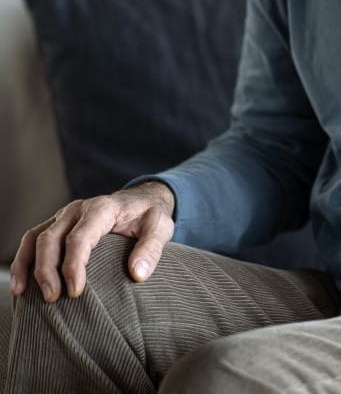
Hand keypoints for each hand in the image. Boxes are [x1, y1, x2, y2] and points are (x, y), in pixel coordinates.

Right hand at [10, 181, 174, 301]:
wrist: (141, 200)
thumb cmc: (150, 216)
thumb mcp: (160, 227)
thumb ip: (151, 249)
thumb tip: (137, 274)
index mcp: (102, 209)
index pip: (80, 238)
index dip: (74, 266)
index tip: (75, 292)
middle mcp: (78, 209)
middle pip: (51, 239)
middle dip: (47, 270)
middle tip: (53, 298)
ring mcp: (64, 216)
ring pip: (35, 238)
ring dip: (27, 265)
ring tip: (25, 294)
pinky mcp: (58, 224)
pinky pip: (33, 239)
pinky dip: (23, 260)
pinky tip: (21, 284)